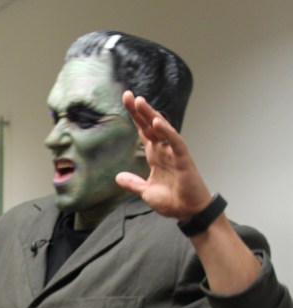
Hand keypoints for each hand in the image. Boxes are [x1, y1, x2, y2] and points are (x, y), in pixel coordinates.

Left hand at [116, 91, 213, 221]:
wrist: (188, 212)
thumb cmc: (172, 201)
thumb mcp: (146, 191)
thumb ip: (133, 183)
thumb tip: (118, 177)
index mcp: (155, 155)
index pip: (142, 131)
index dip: (134, 117)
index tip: (125, 102)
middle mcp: (164, 150)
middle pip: (150, 125)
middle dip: (139, 111)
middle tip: (128, 95)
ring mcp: (174, 153)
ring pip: (162, 129)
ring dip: (151, 115)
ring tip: (140, 102)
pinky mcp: (184, 159)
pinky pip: (175, 142)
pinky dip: (167, 132)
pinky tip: (156, 123)